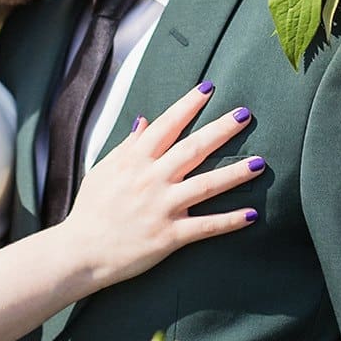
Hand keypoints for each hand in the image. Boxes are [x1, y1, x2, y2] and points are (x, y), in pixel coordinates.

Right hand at [62, 82, 262, 286]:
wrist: (80, 252)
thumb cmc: (90, 210)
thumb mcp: (103, 170)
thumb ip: (127, 146)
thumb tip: (144, 121)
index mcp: (134, 161)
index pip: (167, 125)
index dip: (188, 105)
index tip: (208, 88)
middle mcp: (151, 179)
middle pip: (193, 148)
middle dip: (222, 129)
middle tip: (246, 115)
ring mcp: (162, 207)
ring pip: (206, 185)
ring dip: (235, 173)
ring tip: (259, 163)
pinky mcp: (169, 236)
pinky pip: (206, 226)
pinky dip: (230, 221)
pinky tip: (252, 214)